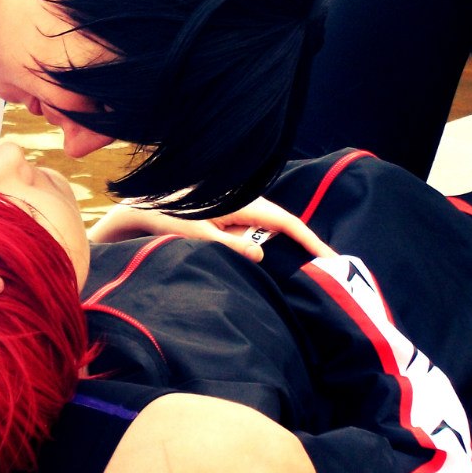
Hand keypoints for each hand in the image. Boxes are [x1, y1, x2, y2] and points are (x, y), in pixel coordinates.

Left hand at [88, 197, 333, 262]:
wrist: (139, 208)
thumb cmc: (164, 218)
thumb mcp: (195, 234)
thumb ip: (228, 244)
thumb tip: (261, 252)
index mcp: (240, 202)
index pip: (286, 221)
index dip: (311, 240)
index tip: (332, 258)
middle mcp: (243, 202)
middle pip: (283, 224)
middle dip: (305, 245)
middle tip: (329, 270)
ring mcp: (236, 208)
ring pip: (269, 229)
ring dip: (286, 247)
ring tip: (310, 269)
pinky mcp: (228, 216)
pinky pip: (254, 231)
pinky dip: (266, 245)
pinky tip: (275, 262)